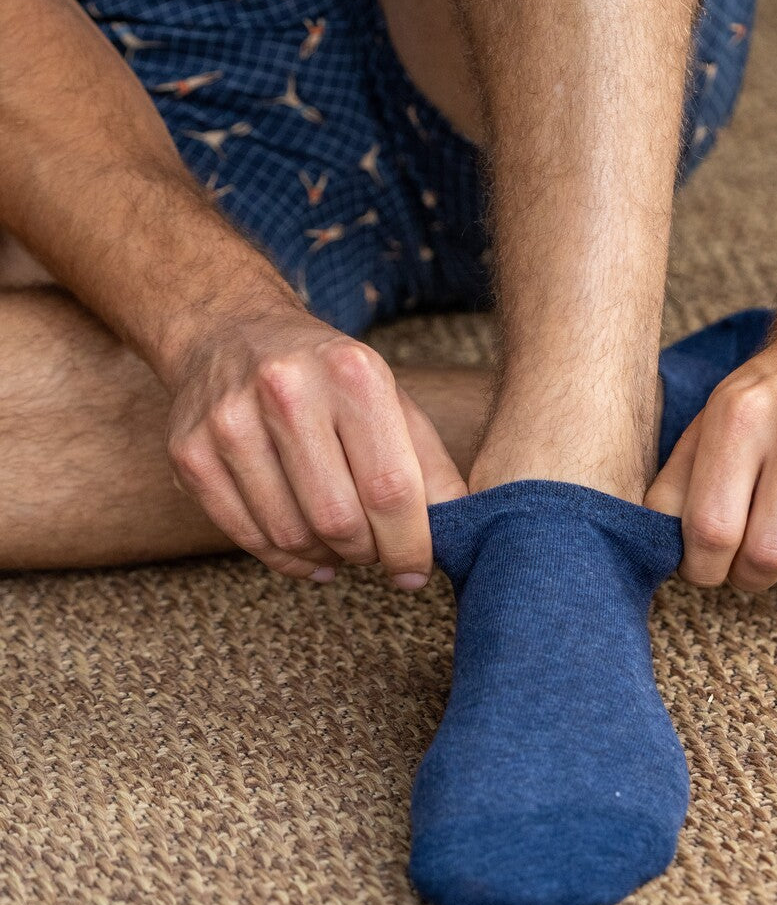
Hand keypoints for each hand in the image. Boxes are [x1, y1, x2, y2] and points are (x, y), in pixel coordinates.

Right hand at [164, 304, 466, 584]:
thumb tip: (460, 535)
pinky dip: (287, 559)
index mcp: (353, 373)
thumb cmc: (330, 378)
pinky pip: (247, 538)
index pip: (391, 488)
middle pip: (340, 520)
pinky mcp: (188, 452)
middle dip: (368, 554)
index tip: (417, 571)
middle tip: (377, 552)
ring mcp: (230, 421)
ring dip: (329, 557)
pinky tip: (309, 551)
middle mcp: (287, 390)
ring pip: (292, 535)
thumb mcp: (393, 402)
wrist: (232, 332)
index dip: (409, 546)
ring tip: (344, 544)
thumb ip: (431, 468)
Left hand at [646, 313, 776, 591]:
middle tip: (748, 563)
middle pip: (770, 555)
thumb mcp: (711, 421)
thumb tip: (655, 546)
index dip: (702, 568)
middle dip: (751, 575)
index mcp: (742, 414)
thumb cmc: (771, 392)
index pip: (712, 529)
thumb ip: (677, 484)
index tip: (704, 568)